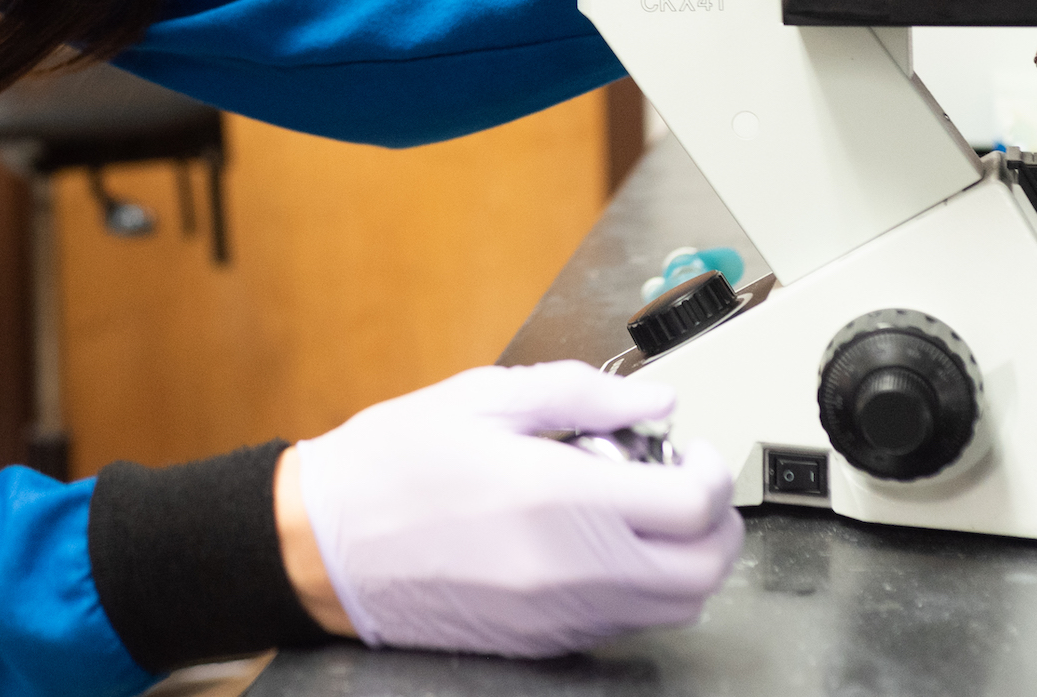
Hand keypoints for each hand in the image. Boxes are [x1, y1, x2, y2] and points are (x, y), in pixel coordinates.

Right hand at [280, 362, 742, 657]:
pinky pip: (623, 624)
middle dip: (713, 521)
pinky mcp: (540, 642)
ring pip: (673, 608)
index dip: (710, 470)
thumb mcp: (483, 398)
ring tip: (638, 511)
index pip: (694, 507)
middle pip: (703, 570)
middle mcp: (571, 570)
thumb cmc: (390, 467)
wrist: (323, 546)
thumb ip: (581, 394)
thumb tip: (653, 400)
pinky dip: (639, 587)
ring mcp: (558, 616)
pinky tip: (597, 544)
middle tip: (680, 478)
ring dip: (682, 559)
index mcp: (561, 500)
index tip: (688, 447)